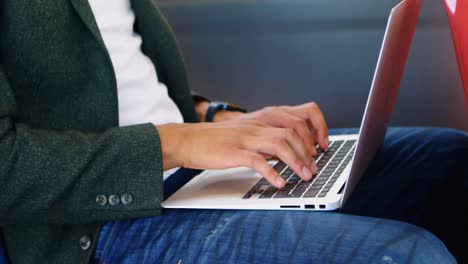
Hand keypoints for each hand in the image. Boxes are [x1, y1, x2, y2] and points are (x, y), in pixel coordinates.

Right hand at [157, 120, 318, 187]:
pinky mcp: (234, 152)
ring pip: (280, 144)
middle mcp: (257, 124)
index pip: (299, 114)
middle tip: (313, 167)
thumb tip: (289, 149)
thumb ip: (267, 136)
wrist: (188, 139)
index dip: (316, 129)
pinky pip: (257, 161)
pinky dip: (272, 172)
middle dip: (309, 150)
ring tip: (304, 176)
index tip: (321, 146)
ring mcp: (245, 137)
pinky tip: (279, 182)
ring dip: (297, 161)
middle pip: (293, 130)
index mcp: (262, 118)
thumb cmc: (217, 139)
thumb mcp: (247, 131)